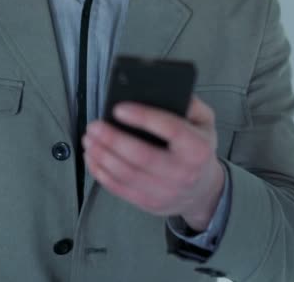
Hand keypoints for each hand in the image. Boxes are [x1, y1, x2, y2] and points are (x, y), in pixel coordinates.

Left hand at [81, 95, 225, 231]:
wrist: (202, 190)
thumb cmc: (197, 149)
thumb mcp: (204, 122)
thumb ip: (189, 104)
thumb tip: (163, 90)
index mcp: (198, 148)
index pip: (171, 129)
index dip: (143, 117)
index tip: (119, 108)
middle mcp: (183, 172)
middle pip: (142, 156)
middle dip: (113, 139)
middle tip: (95, 126)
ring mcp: (166, 191)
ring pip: (126, 174)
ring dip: (102, 156)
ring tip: (89, 139)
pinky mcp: (149, 203)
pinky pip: (119, 189)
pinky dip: (100, 172)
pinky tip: (92, 157)